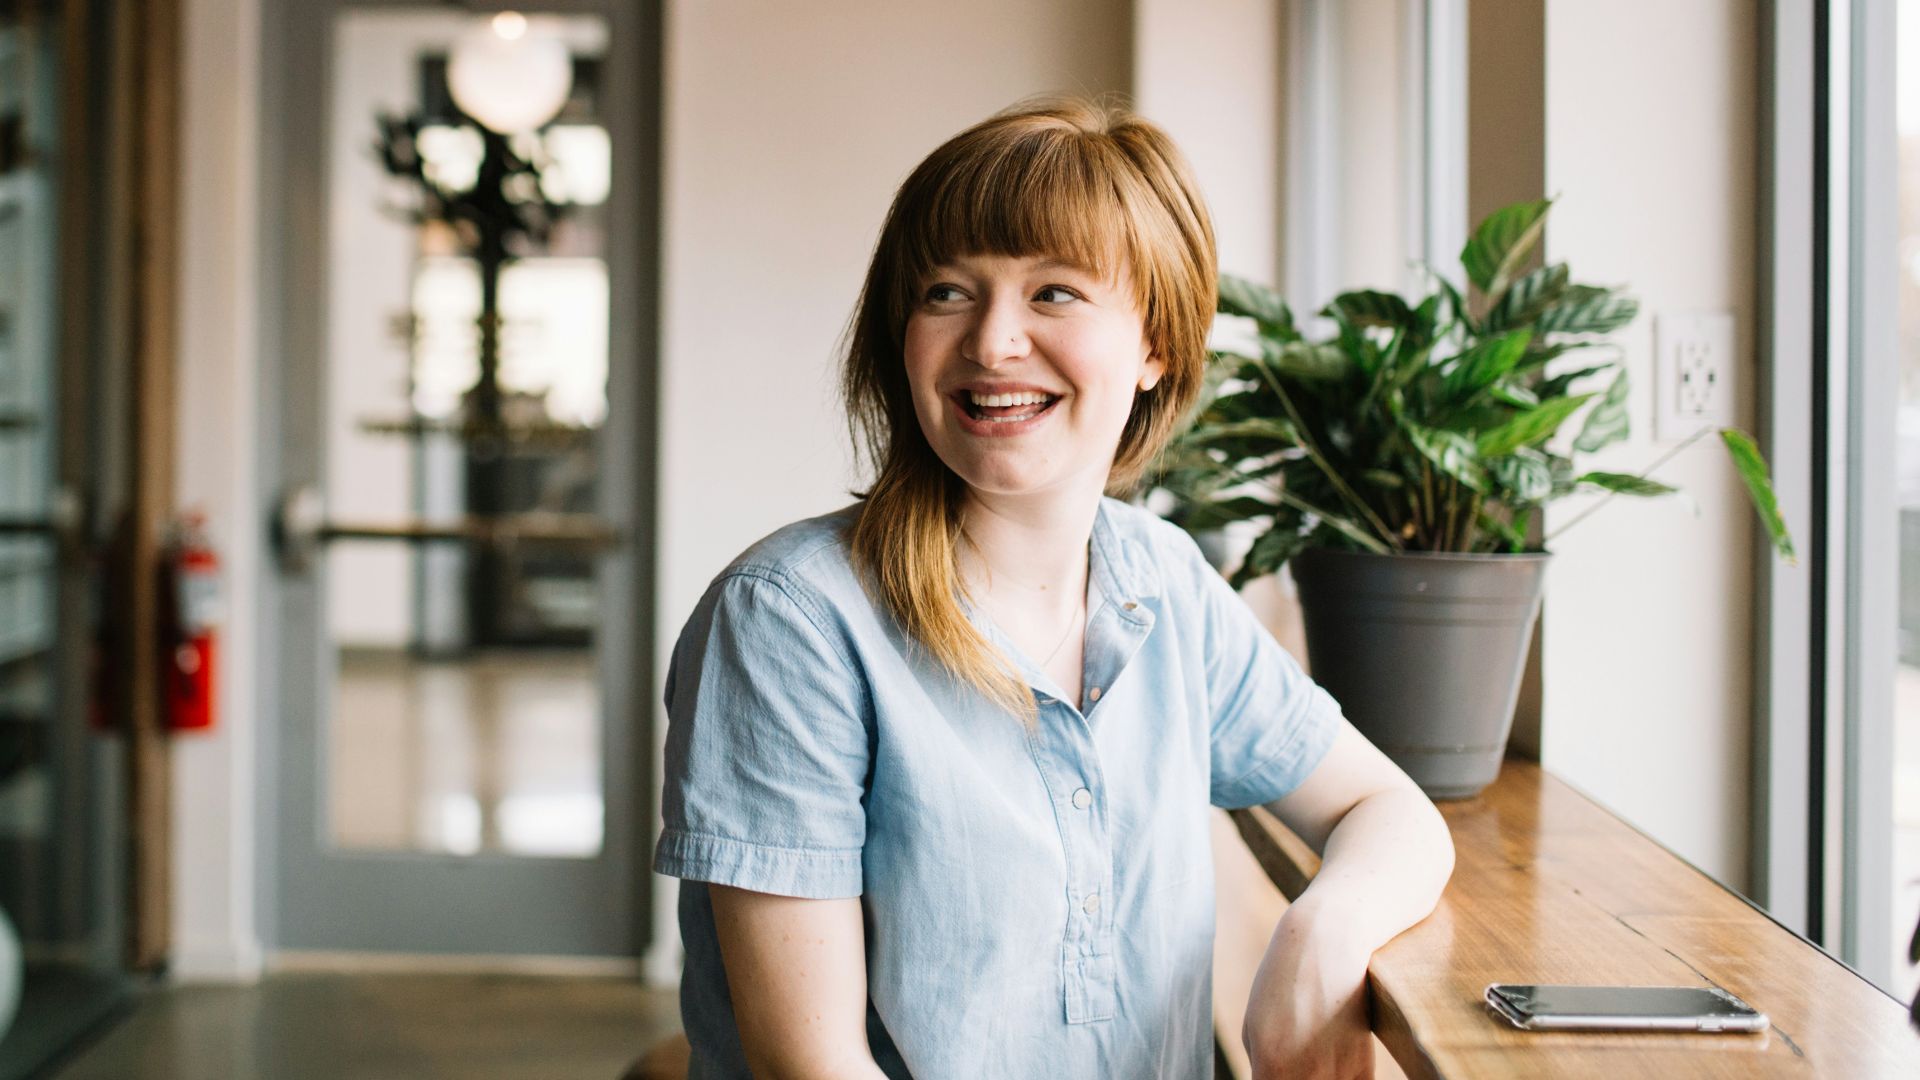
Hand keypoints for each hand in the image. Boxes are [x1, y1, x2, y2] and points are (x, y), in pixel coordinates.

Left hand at [1242, 899, 1374, 1079]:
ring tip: (1311, 1057)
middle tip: (1290, 1064)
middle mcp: (1306, 1077)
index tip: (1271, 1074)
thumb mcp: (1253, 1026)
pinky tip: (1333, 1072)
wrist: (1328, 946)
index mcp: (1270, 1067)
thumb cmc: (1282, 982)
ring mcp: (1338, 1075)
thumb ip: (1260, 1066)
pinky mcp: (1363, 1068)